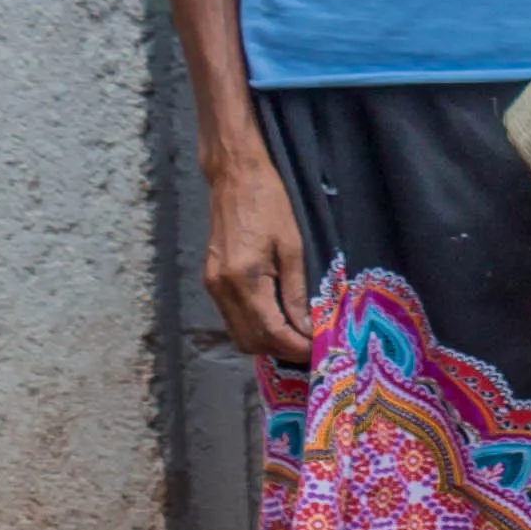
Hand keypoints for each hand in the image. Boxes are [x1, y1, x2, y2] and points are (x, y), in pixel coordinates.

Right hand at [201, 144, 318, 362]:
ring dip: (267, 342)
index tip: (320, 350)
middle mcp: (222, 288)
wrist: (235, 179)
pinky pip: (232, 317)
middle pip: (250, 340)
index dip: (296, 347)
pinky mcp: (211, 280)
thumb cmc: (270, 205)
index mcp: (244, 279)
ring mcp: (212, 285)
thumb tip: (307, 327)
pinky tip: (279, 320)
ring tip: (299, 337)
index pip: (270, 331)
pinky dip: (254, 327)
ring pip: (238, 333)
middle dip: (282, 350)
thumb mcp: (293, 248)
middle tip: (313, 347)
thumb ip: (297, 292)